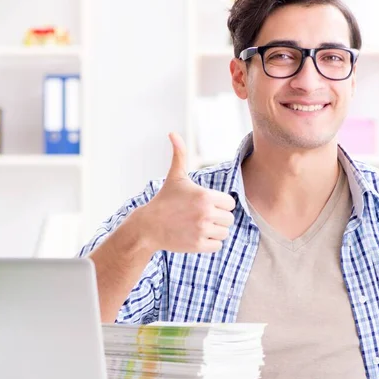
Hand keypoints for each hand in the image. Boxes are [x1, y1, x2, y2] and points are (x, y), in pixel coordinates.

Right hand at [136, 132, 235, 252]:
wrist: (148, 226)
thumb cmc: (165, 200)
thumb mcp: (175, 176)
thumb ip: (180, 154)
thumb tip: (172, 133)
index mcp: (205, 196)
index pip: (230, 203)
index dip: (220, 204)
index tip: (206, 204)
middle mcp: (205, 213)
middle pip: (229, 219)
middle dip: (218, 218)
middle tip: (201, 216)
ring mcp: (202, 230)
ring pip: (225, 233)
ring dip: (215, 231)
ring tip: (199, 226)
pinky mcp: (198, 245)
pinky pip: (217, 246)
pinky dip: (210, 243)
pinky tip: (197, 236)